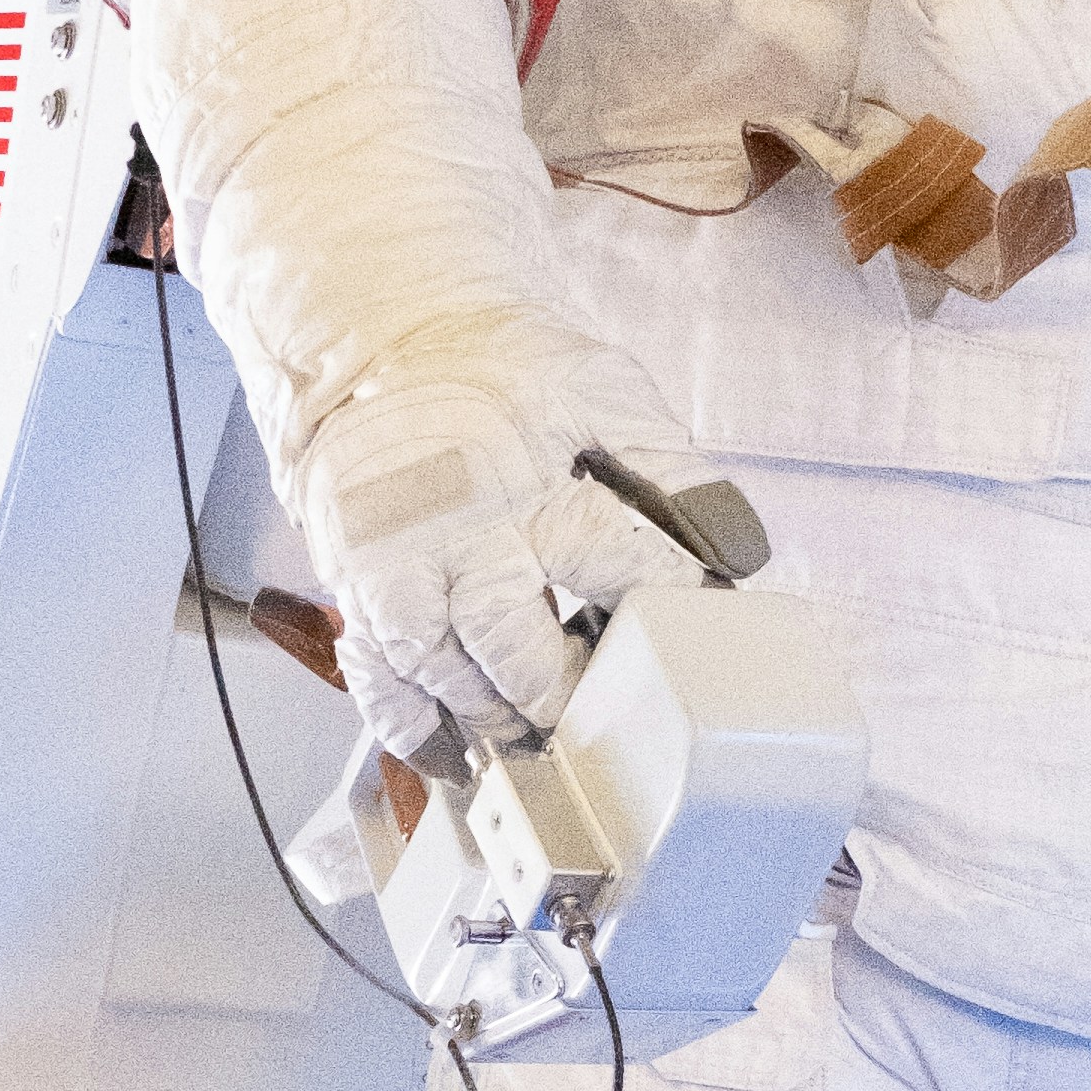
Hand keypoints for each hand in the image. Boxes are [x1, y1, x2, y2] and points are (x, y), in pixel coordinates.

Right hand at [299, 351, 711, 762]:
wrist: (375, 334)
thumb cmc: (494, 363)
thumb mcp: (600, 392)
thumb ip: (668, 469)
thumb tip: (733, 545)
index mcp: (537, 487)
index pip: (623, 567)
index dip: (664, 605)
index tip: (686, 629)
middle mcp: (463, 537)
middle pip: (518, 649)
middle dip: (565, 693)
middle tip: (600, 712)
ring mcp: (401, 570)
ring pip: (448, 678)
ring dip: (497, 720)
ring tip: (540, 737)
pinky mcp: (357, 587)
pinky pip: (378, 679)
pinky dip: (413, 729)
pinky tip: (453, 755)